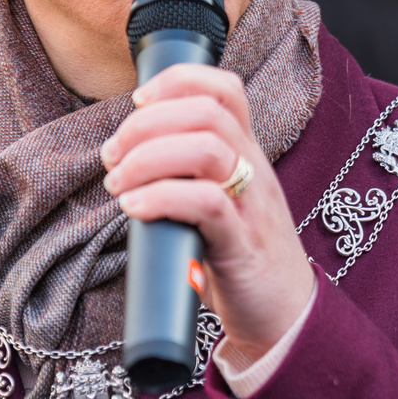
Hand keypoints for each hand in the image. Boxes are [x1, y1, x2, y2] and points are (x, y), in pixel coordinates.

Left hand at [101, 64, 313, 363]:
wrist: (285, 317)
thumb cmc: (239, 259)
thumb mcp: (218, 203)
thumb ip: (186, 175)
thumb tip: (125, 162)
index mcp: (247, 154)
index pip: (224, 89)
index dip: (177, 81)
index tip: (136, 101)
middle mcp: (254, 170)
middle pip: (207, 111)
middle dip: (147, 123)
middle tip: (112, 155)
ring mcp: (252, 206)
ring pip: (208, 149)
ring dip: (148, 157)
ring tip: (118, 183)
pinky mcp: (242, 245)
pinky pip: (206, 203)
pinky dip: (161, 197)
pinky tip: (135, 209)